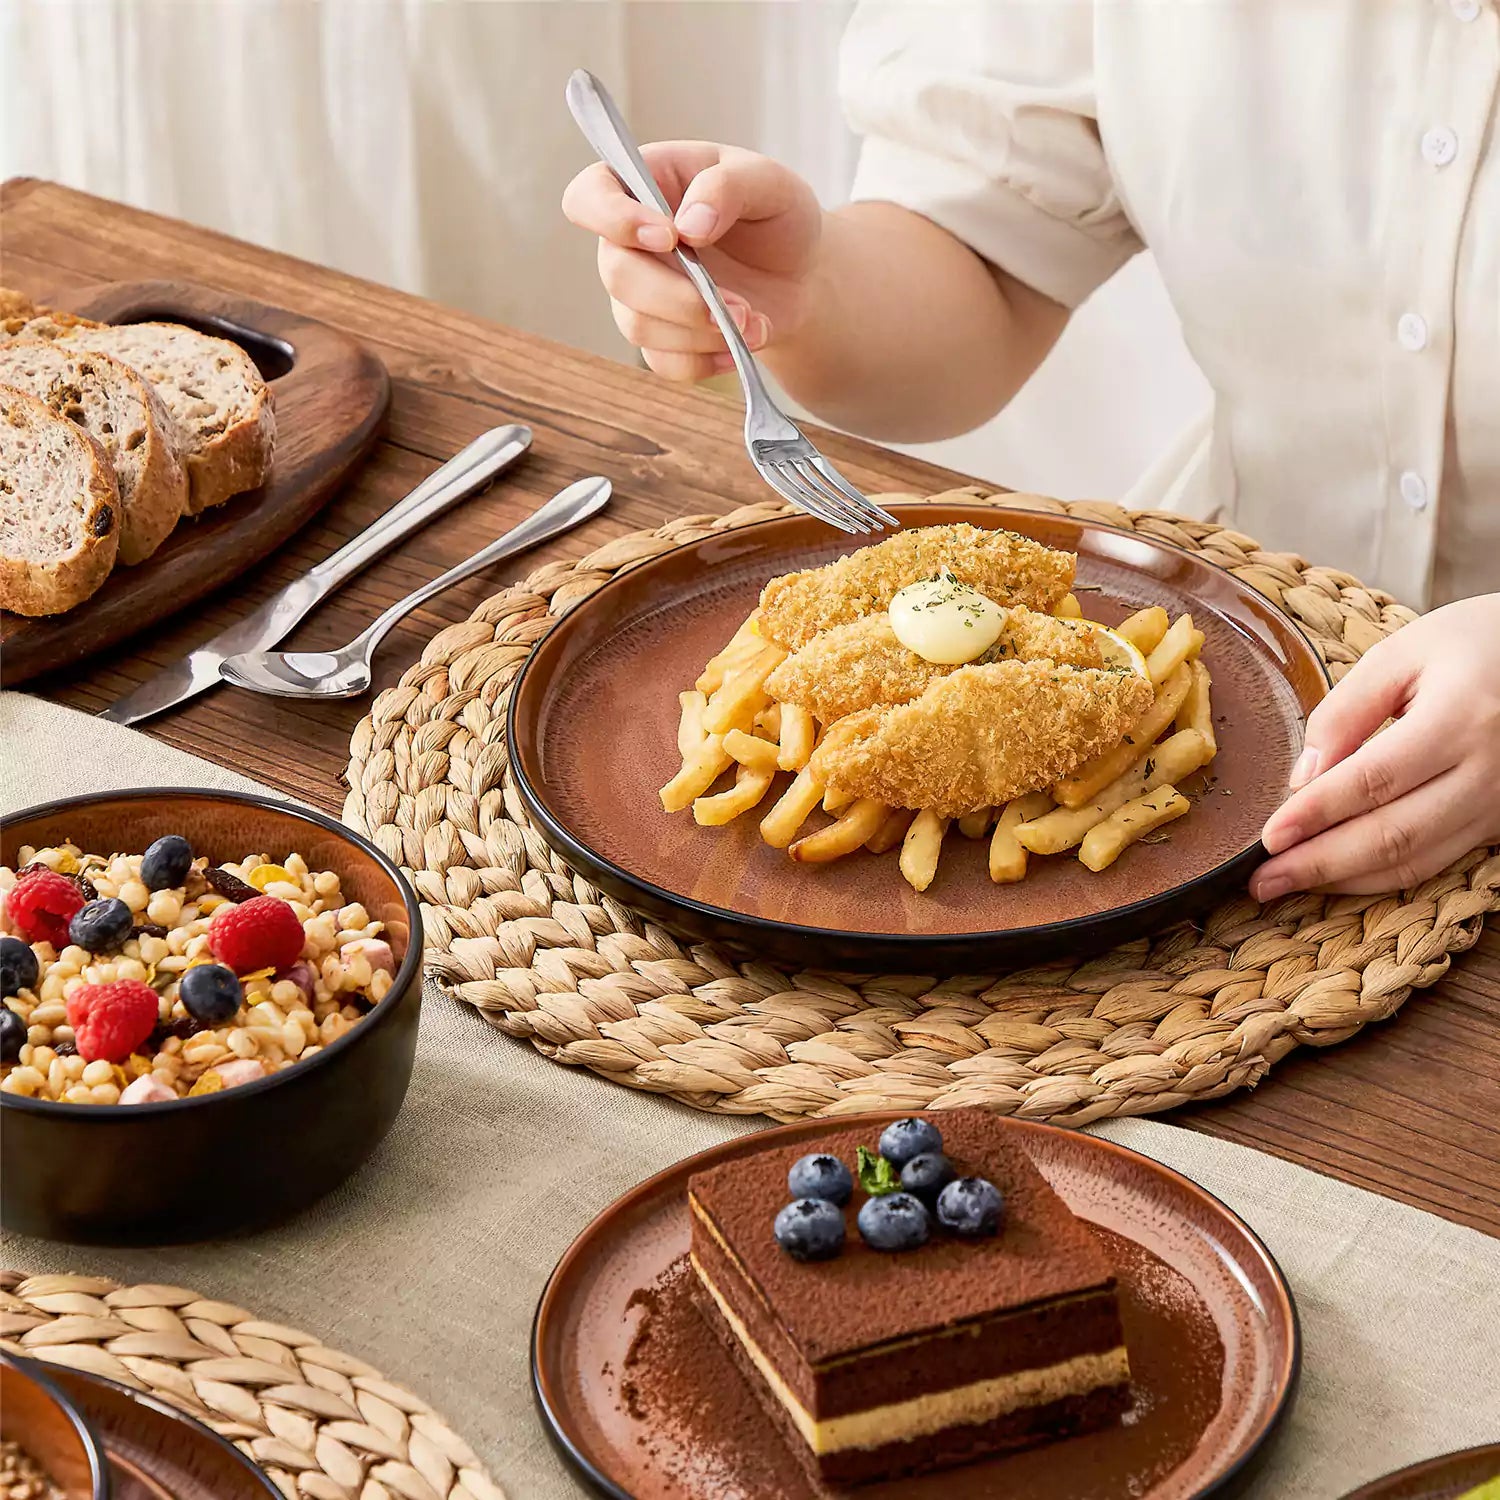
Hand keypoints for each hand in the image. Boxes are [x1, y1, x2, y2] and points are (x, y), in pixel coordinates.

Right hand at [562, 141, 822, 381]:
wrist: (800, 272)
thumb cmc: (776, 213)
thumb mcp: (767, 181)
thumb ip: (726, 187)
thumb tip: (688, 227)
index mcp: (645, 185)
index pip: (588, 197)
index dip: (612, 219)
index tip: (669, 237)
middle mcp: (630, 242)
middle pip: (617, 274)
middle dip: (677, 297)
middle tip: (736, 305)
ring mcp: (641, 293)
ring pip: (638, 325)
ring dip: (700, 332)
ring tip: (753, 322)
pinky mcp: (661, 338)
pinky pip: (663, 362)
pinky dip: (706, 361)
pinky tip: (742, 344)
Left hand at [1251, 594, 1499, 899]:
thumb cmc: (1469, 646)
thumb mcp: (1400, 655)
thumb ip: (1345, 712)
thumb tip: (1303, 778)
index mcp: (1461, 716)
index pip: (1376, 778)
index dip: (1318, 812)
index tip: (1269, 837)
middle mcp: (1490, 769)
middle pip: (1395, 834)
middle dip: (1321, 863)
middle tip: (1262, 880)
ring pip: (1417, 860)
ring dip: (1346, 880)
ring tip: (1285, 883)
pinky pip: (1437, 861)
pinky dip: (1381, 876)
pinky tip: (1336, 875)